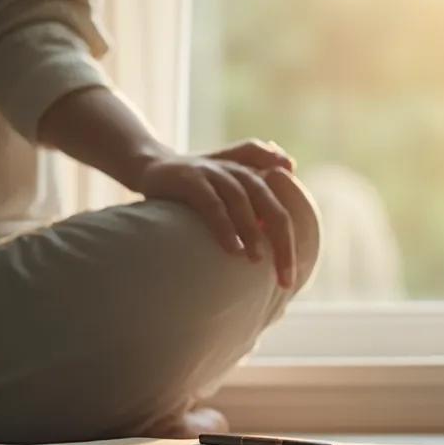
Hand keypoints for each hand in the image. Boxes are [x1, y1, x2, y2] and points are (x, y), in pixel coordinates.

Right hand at [129, 140, 298, 286]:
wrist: (152, 166)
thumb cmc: (198, 184)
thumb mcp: (230, 188)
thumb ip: (260, 200)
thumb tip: (287, 204)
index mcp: (254, 176)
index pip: (283, 208)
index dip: (291, 242)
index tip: (291, 278)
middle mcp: (238, 170)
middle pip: (270, 204)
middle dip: (282, 242)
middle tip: (285, 277)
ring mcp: (214, 172)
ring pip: (241, 200)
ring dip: (252, 232)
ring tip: (258, 260)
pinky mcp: (190, 178)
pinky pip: (211, 203)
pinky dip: (224, 225)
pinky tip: (232, 248)